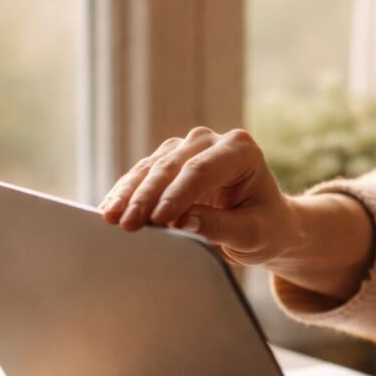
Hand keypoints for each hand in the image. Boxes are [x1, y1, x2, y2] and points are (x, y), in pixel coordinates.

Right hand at [99, 127, 298, 266]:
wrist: (266, 225)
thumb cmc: (266, 228)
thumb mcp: (252, 234)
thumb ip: (221, 227)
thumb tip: (183, 223)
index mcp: (241, 150)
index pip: (201, 170)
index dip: (177, 195)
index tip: (159, 220)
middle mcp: (211, 141)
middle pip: (171, 166)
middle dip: (146, 197)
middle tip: (128, 224)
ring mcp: (187, 148)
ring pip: (151, 168)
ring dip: (129, 194)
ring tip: (111, 219)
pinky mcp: (168, 162)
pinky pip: (142, 175)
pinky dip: (125, 193)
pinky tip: (110, 210)